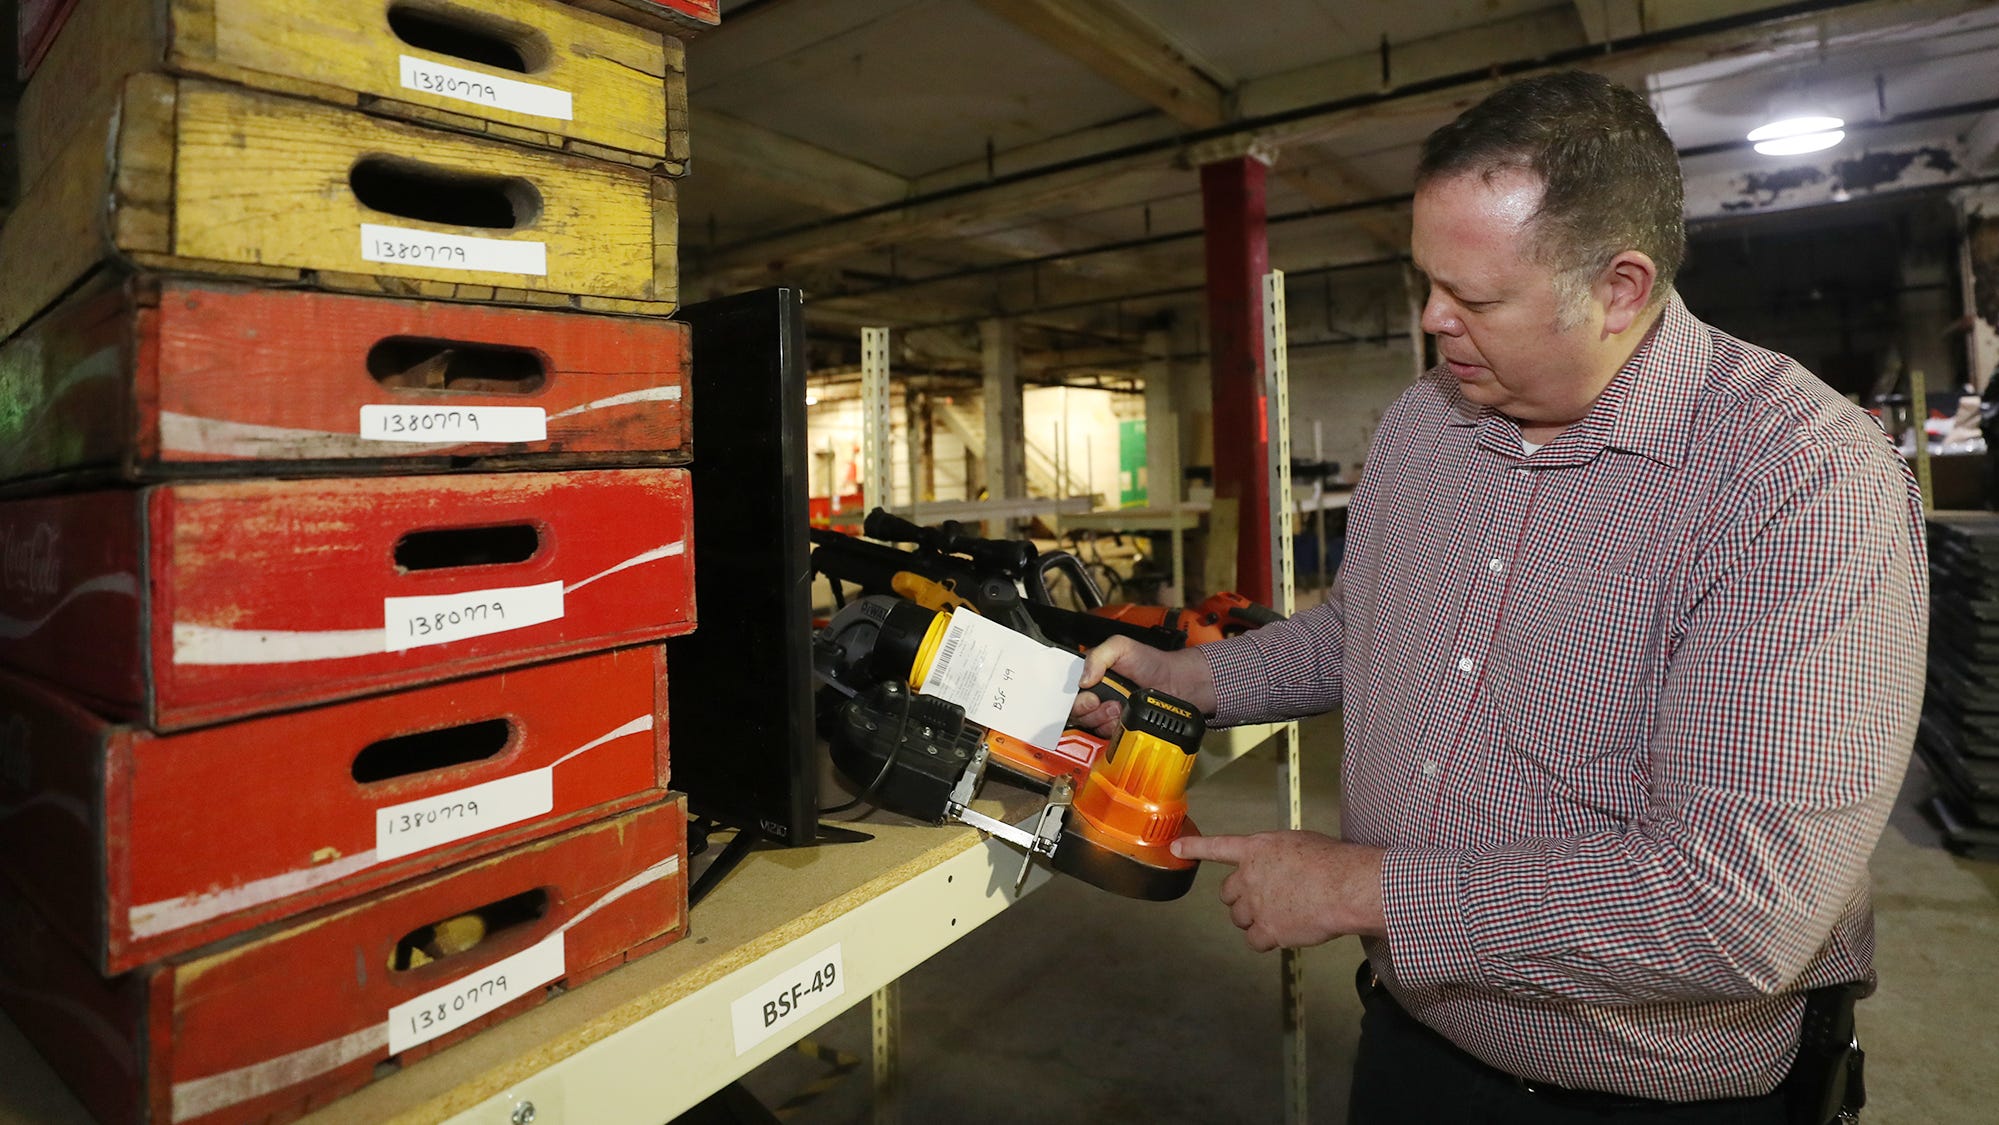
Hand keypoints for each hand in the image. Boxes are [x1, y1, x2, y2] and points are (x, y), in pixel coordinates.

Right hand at [1068, 636, 1216, 734]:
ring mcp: (1106, 714)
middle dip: (1090, 710)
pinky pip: (1105, 736)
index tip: (1090, 697)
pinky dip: (1112, 730)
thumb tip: (1082, 681)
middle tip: (1106, 703)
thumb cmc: (1151, 662)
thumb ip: (1098, 656)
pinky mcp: (1118, 728)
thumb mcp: (1121, 647)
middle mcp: (1096, 695)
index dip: (1075, 699)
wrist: (1177, 683)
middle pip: (1076, 712)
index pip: (1069, 692)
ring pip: (1089, 726)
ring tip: (1119, 708)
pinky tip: (1122, 719)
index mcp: (1091, 676)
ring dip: (1103, 719)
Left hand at [1171, 831, 1385, 950]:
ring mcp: (1256, 904)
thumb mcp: (1300, 845)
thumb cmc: (1333, 862)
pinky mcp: (1267, 929)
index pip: (1217, 847)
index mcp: (1257, 849)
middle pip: (1227, 894)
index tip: (1176, 848)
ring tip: (1284, 915)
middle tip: (1267, 901)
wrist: (1346, 886)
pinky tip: (1285, 933)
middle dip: (1242, 899)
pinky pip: (1254, 941)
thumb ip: (1279, 858)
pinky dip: (1265, 941)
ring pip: (1239, 918)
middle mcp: (1249, 876)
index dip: (1194, 848)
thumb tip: (1281, 871)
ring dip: (1254, 920)